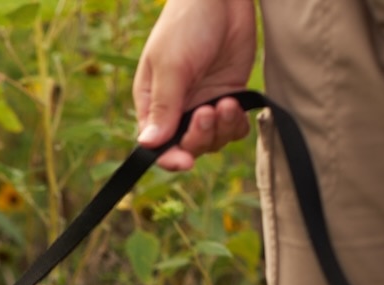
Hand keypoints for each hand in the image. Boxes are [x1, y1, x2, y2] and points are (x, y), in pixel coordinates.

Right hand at [133, 0, 257, 170]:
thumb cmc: (186, 24)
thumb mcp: (171, 65)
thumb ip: (163, 106)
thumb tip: (147, 144)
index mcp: (152, 103)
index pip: (157, 144)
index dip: (170, 158)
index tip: (185, 161)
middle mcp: (177, 108)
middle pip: (187, 146)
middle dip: (200, 137)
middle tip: (209, 111)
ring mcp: (203, 102)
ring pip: (212, 140)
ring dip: (221, 129)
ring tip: (226, 102)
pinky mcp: (228, 95)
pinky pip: (232, 126)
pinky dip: (236, 123)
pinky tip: (236, 102)